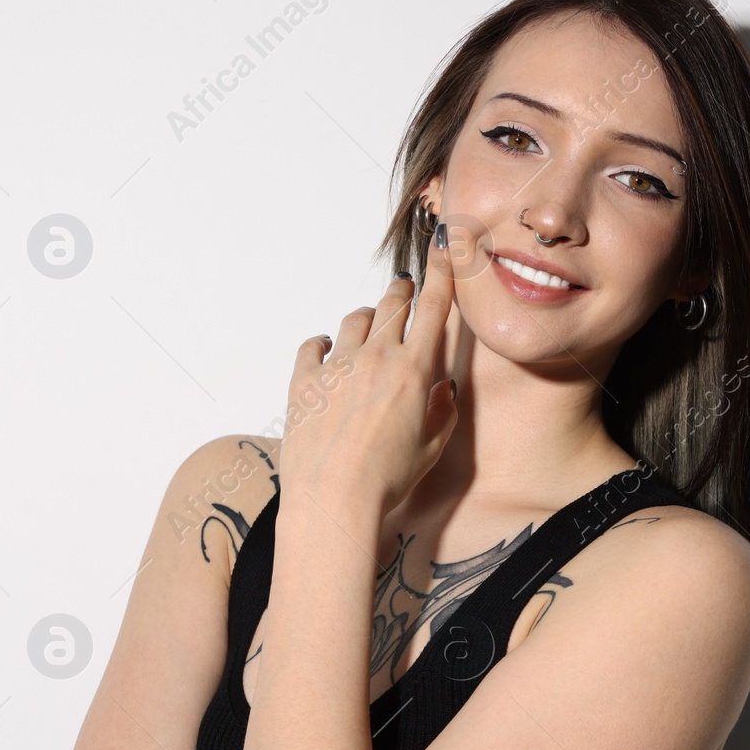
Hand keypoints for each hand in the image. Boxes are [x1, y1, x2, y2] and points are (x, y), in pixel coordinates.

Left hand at [278, 226, 457, 520]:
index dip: (442, 273)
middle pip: (392, 304)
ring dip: (367, 318)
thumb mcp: (431, 447)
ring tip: (369, 329)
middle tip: (405, 290)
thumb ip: (442, 411)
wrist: (333, 499)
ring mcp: (337, 365)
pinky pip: (314, 345)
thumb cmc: (386, 480)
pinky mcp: (304, 379)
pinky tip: (328, 353)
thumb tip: (442, 390)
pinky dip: (324, 344)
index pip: (434, 307)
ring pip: (355, 319)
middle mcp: (376, 358)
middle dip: (402, 291)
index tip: (445, 250)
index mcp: (414, 371)